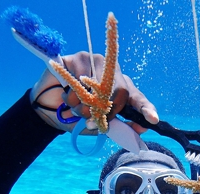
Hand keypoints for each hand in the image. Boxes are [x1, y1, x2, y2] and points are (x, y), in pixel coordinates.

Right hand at [30, 51, 158, 132]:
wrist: (47, 109)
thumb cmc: (76, 116)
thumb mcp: (97, 125)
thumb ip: (114, 127)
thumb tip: (133, 129)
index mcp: (120, 90)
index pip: (137, 99)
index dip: (146, 109)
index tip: (152, 120)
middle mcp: (111, 74)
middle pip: (121, 91)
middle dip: (107, 111)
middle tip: (94, 120)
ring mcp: (95, 63)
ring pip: (99, 88)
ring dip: (84, 108)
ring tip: (76, 109)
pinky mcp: (76, 59)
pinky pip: (79, 81)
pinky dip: (72, 97)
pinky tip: (67, 96)